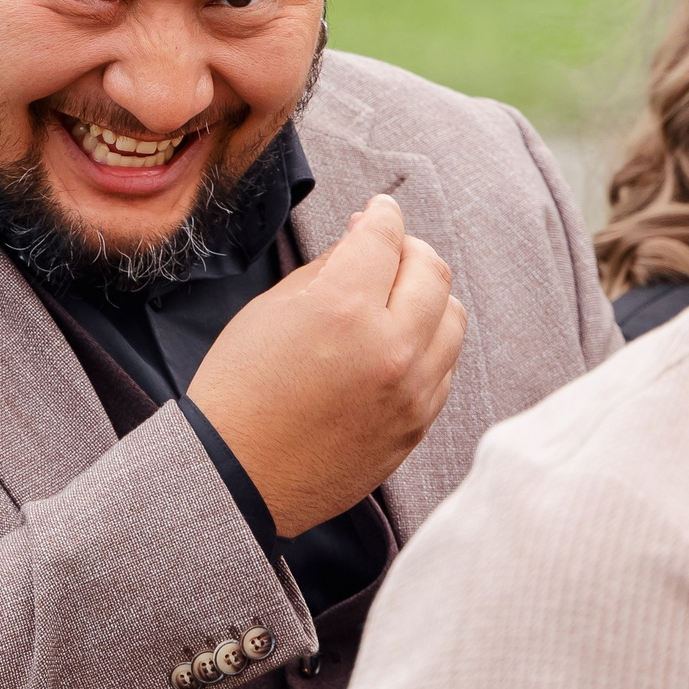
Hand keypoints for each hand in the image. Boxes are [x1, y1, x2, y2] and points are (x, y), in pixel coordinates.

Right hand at [187, 194, 467, 536]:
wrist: (236, 477)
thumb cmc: (239, 390)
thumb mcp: (270, 310)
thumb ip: (328, 267)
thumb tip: (364, 238)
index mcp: (344, 309)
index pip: (385, 236)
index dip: (381, 214)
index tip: (378, 211)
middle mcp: (390, 348)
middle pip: (433, 271)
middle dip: (410, 249)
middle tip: (387, 250)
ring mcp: (411, 391)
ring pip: (452, 318)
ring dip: (427, 296)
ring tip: (394, 299)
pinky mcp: (417, 425)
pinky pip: (445, 366)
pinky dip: (428, 343)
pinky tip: (395, 344)